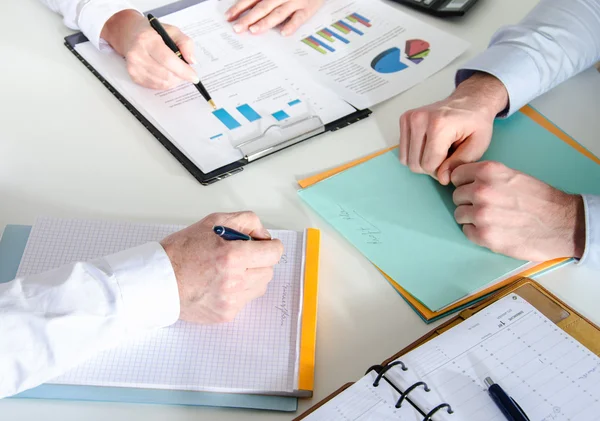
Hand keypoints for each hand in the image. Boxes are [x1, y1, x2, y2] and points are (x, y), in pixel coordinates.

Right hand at [101, 10, 198, 89]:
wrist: (129, 34)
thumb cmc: (153, 33)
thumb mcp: (172, 31)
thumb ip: (185, 43)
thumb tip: (191, 61)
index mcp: (148, 40)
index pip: (167, 60)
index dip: (183, 70)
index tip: (194, 77)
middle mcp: (138, 54)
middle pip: (165, 74)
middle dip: (180, 76)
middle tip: (184, 71)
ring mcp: (134, 66)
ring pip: (162, 82)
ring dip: (173, 80)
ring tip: (174, 70)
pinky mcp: (133, 76)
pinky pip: (155, 86)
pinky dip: (164, 82)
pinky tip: (165, 73)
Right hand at [160, 211, 283, 323]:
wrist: (157, 281)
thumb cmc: (180, 251)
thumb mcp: (213, 222)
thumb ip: (245, 221)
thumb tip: (263, 234)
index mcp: (232, 256)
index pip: (273, 253)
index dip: (271, 246)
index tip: (266, 245)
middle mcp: (234, 281)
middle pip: (268, 270)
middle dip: (259, 260)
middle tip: (241, 256)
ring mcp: (231, 300)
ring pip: (260, 287)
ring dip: (251, 276)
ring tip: (230, 270)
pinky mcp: (226, 314)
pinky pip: (245, 301)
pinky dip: (239, 291)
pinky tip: (220, 284)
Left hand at [226, 0, 323, 35]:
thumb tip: (246, 8)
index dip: (239, 8)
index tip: (229, 17)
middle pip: (262, 7)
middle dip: (248, 18)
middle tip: (237, 28)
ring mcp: (295, 2)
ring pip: (278, 13)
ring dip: (266, 22)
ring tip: (254, 30)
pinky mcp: (308, 8)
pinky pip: (299, 18)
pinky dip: (291, 25)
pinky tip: (283, 33)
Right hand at [399, 72, 508, 184]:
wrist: (471, 101)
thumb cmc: (476, 123)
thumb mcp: (478, 146)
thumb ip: (459, 164)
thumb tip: (442, 179)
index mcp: (438, 124)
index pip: (428, 165)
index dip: (441, 171)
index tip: (453, 162)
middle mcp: (420, 119)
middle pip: (415, 164)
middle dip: (431, 166)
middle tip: (447, 156)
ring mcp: (410, 118)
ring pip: (406, 160)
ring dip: (422, 160)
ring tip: (438, 150)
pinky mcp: (405, 119)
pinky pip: (403, 151)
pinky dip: (415, 153)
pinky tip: (429, 145)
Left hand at [451, 161, 585, 260]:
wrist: (561, 223)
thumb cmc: (539, 199)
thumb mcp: (512, 175)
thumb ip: (486, 177)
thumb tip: (464, 181)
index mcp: (488, 171)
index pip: (457, 175)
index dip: (464, 183)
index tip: (471, 188)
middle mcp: (481, 190)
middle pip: (457, 196)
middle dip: (468, 201)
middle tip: (487, 206)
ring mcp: (481, 214)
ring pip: (459, 214)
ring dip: (471, 218)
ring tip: (491, 219)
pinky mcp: (484, 236)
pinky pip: (466, 231)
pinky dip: (476, 232)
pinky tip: (493, 230)